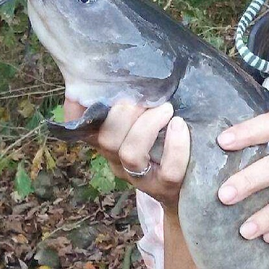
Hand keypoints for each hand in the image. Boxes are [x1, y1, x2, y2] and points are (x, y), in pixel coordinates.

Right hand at [64, 98, 190, 212]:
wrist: (192, 185)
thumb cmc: (167, 142)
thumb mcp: (148, 120)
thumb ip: (132, 104)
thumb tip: (106, 82)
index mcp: (109, 144)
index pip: (83, 129)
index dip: (77, 112)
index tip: (85, 91)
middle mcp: (119, 162)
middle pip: (106, 140)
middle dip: (125, 113)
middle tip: (147, 99)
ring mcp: (141, 178)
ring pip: (130, 154)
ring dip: (147, 125)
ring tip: (167, 109)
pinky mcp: (167, 187)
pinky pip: (169, 170)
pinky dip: (176, 145)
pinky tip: (180, 125)